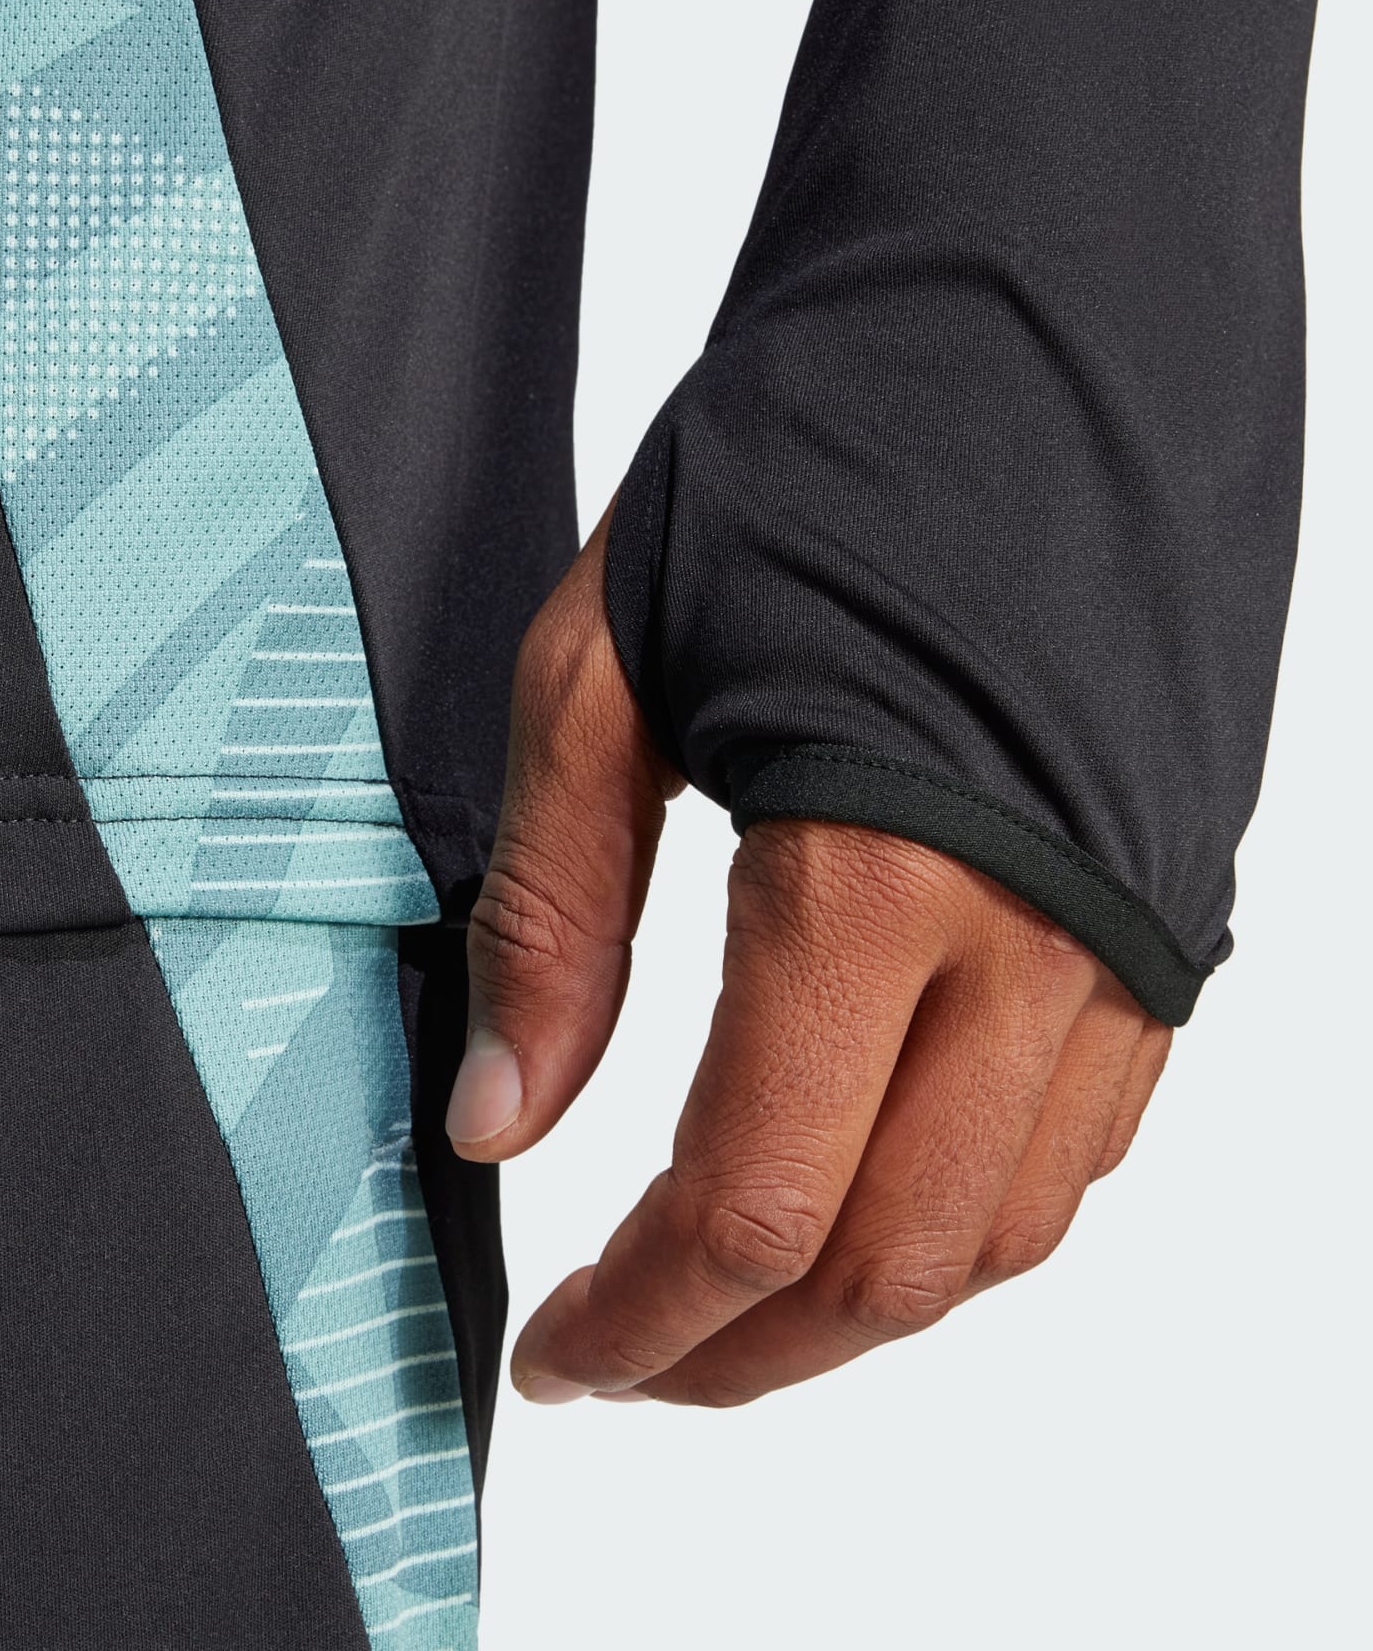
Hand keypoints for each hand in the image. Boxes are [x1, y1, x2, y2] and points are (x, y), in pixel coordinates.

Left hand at [448, 510, 1172, 1406]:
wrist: (1021, 311)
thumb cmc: (796, 452)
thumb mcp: (601, 669)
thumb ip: (552, 915)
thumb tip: (498, 1123)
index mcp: (876, 869)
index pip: (754, 1202)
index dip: (643, 1315)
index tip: (557, 1354)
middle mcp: (1040, 930)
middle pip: (891, 1265)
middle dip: (742, 1356)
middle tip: (624, 1361)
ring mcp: (1132, 928)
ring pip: (1006, 1231)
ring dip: (857, 1306)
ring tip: (726, 1303)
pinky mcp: (1174, 902)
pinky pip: (1083, 1138)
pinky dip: (965, 1212)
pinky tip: (867, 1184)